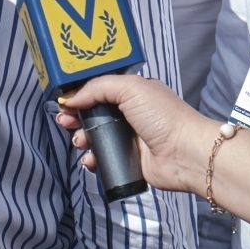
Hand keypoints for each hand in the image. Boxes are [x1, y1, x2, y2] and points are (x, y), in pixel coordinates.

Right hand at [52, 74, 220, 195]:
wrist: (185, 153)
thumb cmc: (163, 116)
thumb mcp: (130, 88)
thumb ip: (98, 88)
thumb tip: (70, 98)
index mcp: (134, 93)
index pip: (100, 90)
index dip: (81, 95)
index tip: (64, 102)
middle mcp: (131, 114)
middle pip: (94, 114)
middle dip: (76, 118)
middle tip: (64, 122)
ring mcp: (130, 138)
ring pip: (96, 137)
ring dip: (82, 139)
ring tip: (79, 142)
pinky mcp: (129, 160)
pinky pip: (104, 159)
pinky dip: (93, 159)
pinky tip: (90, 159)